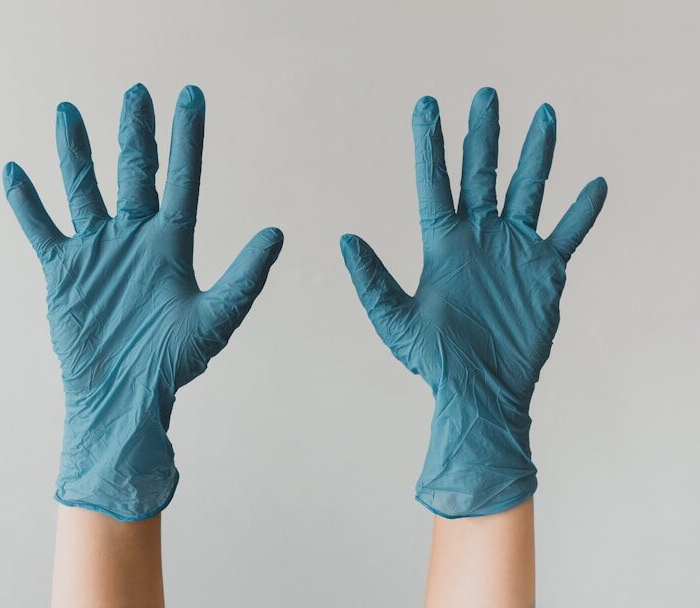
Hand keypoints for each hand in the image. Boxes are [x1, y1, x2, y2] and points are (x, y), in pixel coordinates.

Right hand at [4, 84, 283, 520]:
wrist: (123, 396)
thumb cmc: (173, 364)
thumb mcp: (216, 317)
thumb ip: (246, 276)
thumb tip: (277, 232)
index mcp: (172, 244)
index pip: (182, 179)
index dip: (188, 138)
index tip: (191, 96)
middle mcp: (135, 239)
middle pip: (134, 172)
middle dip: (135, 133)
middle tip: (136, 91)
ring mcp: (98, 251)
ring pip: (84, 189)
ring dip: (75, 153)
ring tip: (69, 111)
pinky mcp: (63, 271)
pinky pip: (41, 228)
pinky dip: (26, 202)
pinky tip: (14, 172)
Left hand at [340, 87, 605, 517]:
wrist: (480, 392)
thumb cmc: (435, 361)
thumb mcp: (395, 320)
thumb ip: (371, 280)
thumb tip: (344, 238)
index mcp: (442, 245)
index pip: (435, 183)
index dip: (431, 145)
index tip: (427, 106)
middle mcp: (478, 238)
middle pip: (482, 175)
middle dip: (483, 135)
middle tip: (485, 95)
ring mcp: (512, 251)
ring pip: (527, 191)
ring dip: (535, 155)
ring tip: (543, 115)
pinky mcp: (544, 272)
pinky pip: (567, 234)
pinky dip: (581, 212)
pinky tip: (593, 185)